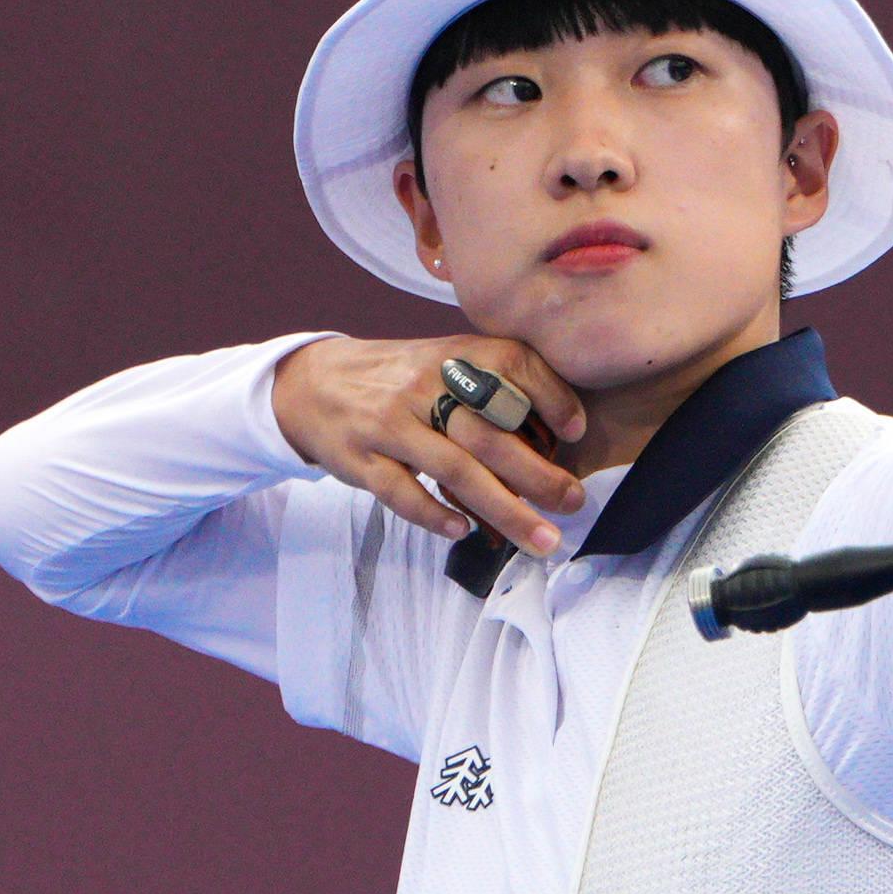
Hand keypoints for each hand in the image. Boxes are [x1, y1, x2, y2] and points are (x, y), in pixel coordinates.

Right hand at [272, 335, 592, 557]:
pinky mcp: (360, 459)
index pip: (512, 363)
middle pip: (490, 433)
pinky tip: (464, 532)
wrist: (314, 382)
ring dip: (504, 509)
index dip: (550, 395)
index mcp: (453, 355)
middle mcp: (424, 386)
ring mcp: (390, 424)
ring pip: (454, 470)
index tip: (577, 431)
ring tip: (541, 538)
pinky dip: (434, 514)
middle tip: (574, 504)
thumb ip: (495, 384)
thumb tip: (558, 430)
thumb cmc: (401, 379)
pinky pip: (401, 492)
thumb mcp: (447, 362)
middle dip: (539, 475)